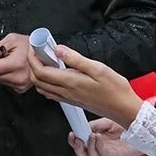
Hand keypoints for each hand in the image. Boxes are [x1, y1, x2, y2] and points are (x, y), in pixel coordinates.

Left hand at [0, 33, 33, 93]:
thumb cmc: (31, 45)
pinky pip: (3, 82)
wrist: (46, 54)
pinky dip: (2, 74)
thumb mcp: (12, 39)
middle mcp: (18, 77)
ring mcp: (20, 84)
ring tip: (3, 59)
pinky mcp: (20, 88)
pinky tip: (8, 66)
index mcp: (16, 64)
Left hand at [28, 45, 142, 127]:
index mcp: (70, 82)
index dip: (33, 58)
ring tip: (45, 60)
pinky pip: (51, 93)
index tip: (35, 47)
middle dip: (32, 65)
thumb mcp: (98, 68)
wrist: (123, 109)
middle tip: (38, 52)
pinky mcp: (72, 101)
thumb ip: (76, 59)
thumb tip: (58, 50)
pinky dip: (45, 82)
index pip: (40, 71)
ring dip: (37, 74)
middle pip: (37, 80)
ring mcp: (68, 98)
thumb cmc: (115, 89)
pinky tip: (55, 73)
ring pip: (42, 88)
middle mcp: (65, 92)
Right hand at [69, 118, 139, 155]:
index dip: (74, 142)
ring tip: (91, 135)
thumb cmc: (129, 125)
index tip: (72, 134)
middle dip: (77, 148)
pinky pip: (102, 154)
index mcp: (98, 140)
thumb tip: (84, 127)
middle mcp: (102, 148)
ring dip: (88, 146)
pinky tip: (98, 137)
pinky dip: (97, 145)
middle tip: (76, 138)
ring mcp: (109, 153)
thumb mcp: (108, 121)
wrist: (144, 128)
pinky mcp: (116, 155)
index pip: (82, 145)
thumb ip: (95, 125)